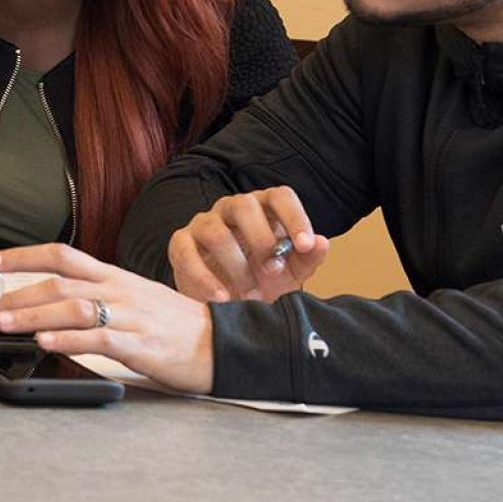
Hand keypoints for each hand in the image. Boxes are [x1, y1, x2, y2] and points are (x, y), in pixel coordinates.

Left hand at [0, 244, 213, 393]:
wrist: (218, 341)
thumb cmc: (173, 323)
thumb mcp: (134, 297)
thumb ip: (97, 295)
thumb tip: (53, 302)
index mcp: (114, 276)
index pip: (61, 255)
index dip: (22, 256)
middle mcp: (118, 289)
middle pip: (60, 281)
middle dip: (16, 293)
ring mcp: (128, 315)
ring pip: (73, 307)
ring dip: (32, 315)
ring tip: (2, 323)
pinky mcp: (138, 343)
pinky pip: (98, 337)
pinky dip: (67, 339)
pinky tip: (45, 343)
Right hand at [167, 186, 329, 303]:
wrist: (227, 305)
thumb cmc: (263, 281)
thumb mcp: (291, 273)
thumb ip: (308, 258)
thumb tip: (321, 243)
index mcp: (264, 208)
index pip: (281, 196)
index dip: (295, 217)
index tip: (305, 245)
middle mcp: (233, 208)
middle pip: (245, 204)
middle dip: (262, 240)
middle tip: (273, 271)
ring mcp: (205, 223)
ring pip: (216, 231)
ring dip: (236, 265)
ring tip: (249, 294)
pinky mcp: (181, 244)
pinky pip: (186, 253)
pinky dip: (204, 278)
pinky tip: (221, 297)